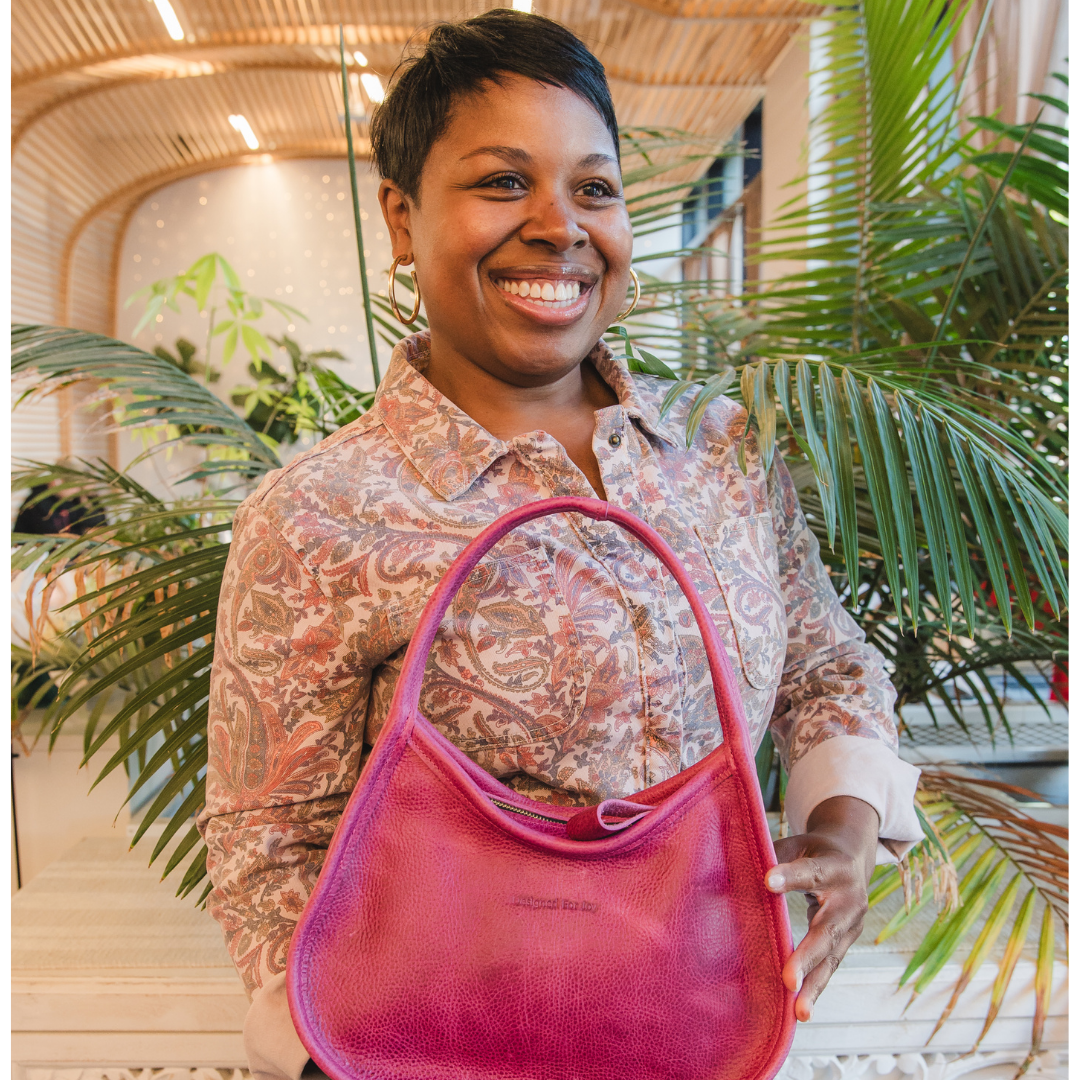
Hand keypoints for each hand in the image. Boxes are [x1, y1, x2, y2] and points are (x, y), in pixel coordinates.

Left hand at [766, 795, 879, 1021]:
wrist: (853, 857)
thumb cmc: (814, 849)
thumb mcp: (796, 844)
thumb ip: (768, 855)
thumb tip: (720, 864)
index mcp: (835, 867)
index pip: (810, 872)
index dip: (790, 877)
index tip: (767, 882)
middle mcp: (850, 898)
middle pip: (827, 930)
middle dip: (806, 956)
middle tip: (787, 979)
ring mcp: (852, 924)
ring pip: (831, 958)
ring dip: (813, 985)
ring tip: (798, 1011)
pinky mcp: (847, 941)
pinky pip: (830, 966)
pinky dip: (816, 987)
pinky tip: (801, 1009)